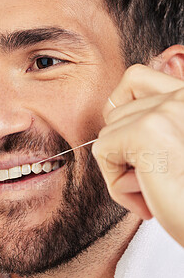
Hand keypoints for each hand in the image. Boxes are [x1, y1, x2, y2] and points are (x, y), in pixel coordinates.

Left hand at [92, 64, 183, 245]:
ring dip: (122, 169)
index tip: (138, 148)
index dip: (124, 110)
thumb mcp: (175, 147)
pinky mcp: (147, 130)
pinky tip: (146, 198)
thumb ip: (156, 122)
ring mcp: (167, 109)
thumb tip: (114, 106)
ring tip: (152, 189)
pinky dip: (115, 183)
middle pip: (117, 111)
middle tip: (151, 179)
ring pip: (108, 132)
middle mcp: (182, 94)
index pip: (135, 78)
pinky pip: (102, 151)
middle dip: (125, 151)